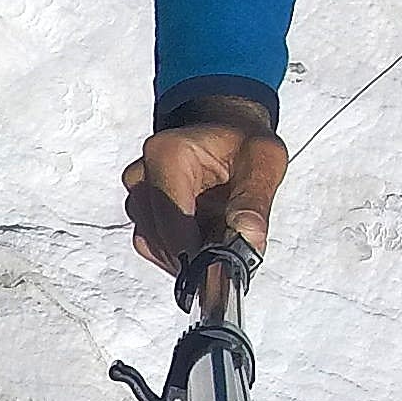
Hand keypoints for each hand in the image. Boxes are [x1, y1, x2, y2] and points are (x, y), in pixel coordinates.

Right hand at [124, 99, 286, 271]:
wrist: (226, 130)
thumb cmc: (244, 142)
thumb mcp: (264, 162)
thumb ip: (254, 202)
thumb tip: (248, 241)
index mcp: (167, 154)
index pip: (172, 220)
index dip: (197, 253)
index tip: (224, 270)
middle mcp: (142, 173)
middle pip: (160, 237)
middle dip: (196, 255)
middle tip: (231, 258)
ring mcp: (136, 191)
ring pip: (152, 244)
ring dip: (187, 253)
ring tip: (220, 237)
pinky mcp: (140, 207)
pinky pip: (151, 243)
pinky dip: (178, 249)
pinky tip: (204, 237)